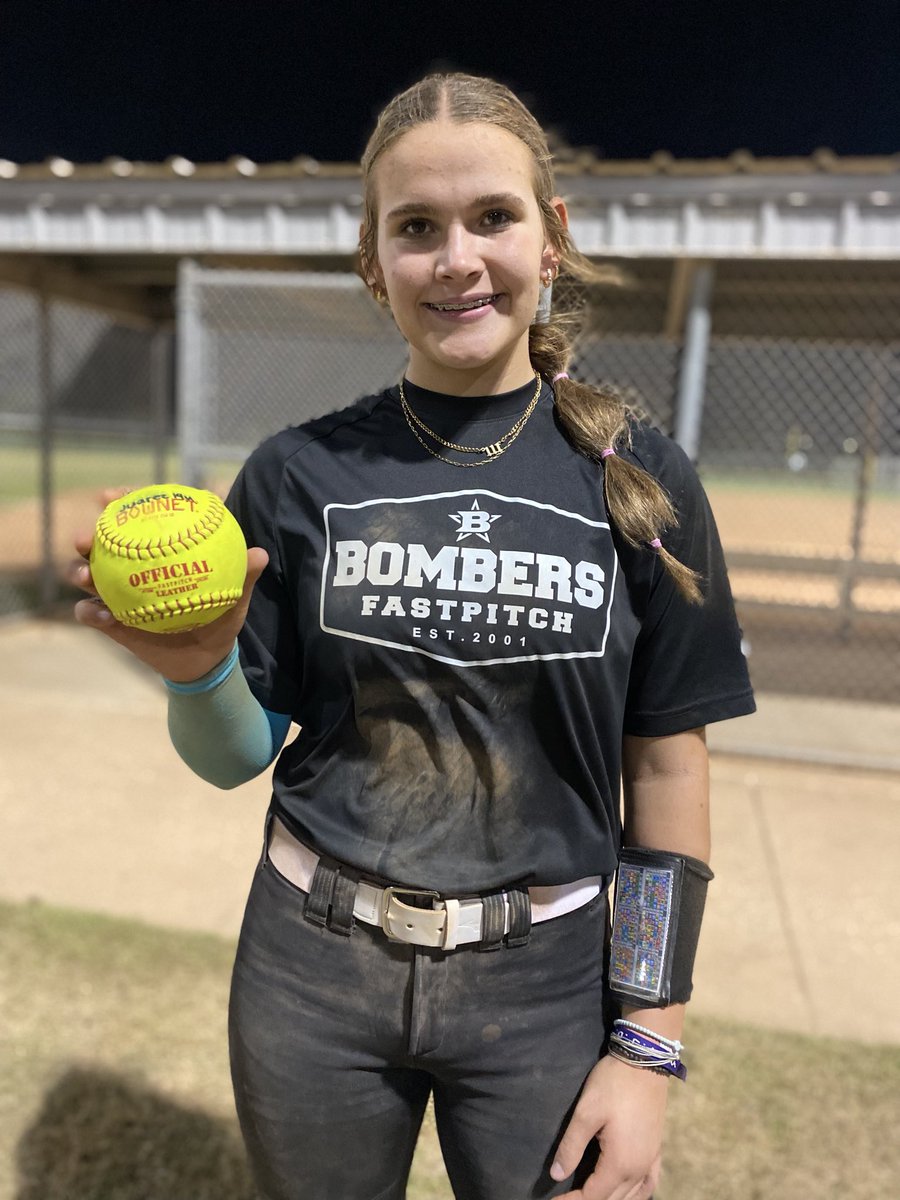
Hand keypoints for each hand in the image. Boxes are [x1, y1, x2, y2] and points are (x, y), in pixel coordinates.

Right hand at [68, 489, 267, 682]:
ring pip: (87, 576)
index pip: (136, 520)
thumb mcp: (234, 596)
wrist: (207, 659)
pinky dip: (91, 613)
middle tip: (86, 537)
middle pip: (101, 545)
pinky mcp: (111, 622)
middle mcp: (132, 568)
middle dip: (88, 536)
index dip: (121, 503)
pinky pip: (91, 615)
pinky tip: (101, 615)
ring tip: (85, 576)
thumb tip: (259, 554)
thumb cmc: (219, 616)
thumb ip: (243, 574)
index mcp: (158, 552)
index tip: (112, 495)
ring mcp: (118, 594)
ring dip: (79, 572)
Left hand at [551, 1055, 667, 1199]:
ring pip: (631, 1196)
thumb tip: (556, 1174)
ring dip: (610, 1199)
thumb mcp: (586, 1112)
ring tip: (589, 1194)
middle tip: (565, 1197)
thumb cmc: (613, 1084)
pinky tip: (628, 1192)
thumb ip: (571, 1146)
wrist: (645, 1061)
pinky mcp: (657, 1149)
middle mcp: (639, 1168)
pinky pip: (649, 1184)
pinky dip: (636, 1195)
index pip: (593, 1196)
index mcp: (620, 1163)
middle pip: (611, 1199)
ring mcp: (651, 1160)